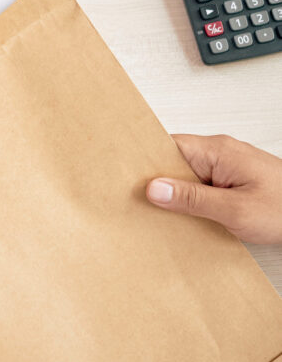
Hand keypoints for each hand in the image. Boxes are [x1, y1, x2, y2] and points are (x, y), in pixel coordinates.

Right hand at [146, 134, 281, 243]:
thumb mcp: (235, 209)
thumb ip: (192, 198)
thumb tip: (154, 188)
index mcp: (217, 150)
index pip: (167, 146)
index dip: (144, 160)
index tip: (125, 176)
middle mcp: (220, 153)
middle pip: (173, 161)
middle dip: (157, 181)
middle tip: (141, 202)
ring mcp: (226, 166)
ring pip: (185, 175)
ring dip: (175, 194)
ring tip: (163, 212)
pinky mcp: (230, 181)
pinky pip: (199, 185)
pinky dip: (190, 199)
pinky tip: (186, 215)